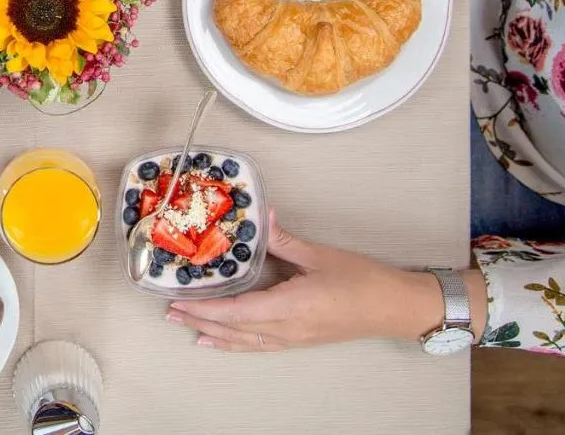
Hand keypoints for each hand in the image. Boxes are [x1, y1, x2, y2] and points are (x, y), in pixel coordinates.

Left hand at [165, 210, 461, 351]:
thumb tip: (262, 218)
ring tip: (185, 328)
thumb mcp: (321, 255)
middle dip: (200, 320)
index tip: (180, 301)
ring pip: (244, 341)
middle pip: (234, 328)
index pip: (237, 311)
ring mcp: (293, 338)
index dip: (206, 309)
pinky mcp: (299, 340)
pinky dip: (234, 345)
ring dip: (213, 334)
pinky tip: (219, 343)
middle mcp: (286, 328)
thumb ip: (285, 240)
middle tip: (170, 312)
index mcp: (290, 306)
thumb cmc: (362, 281)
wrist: (394, 308)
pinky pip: (259, 346)